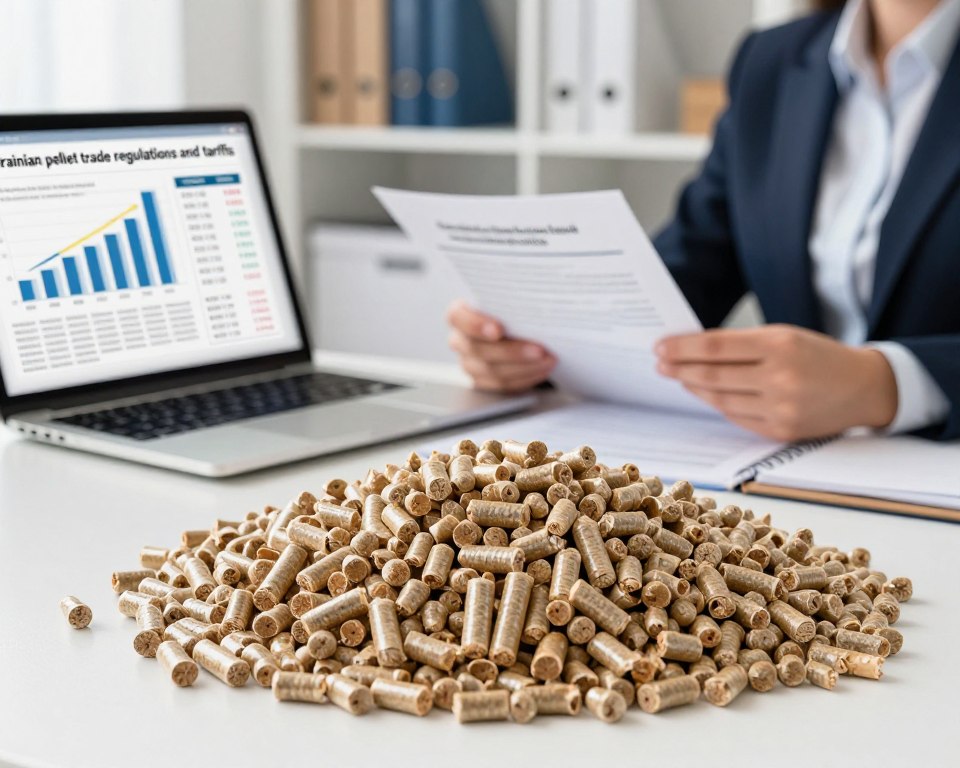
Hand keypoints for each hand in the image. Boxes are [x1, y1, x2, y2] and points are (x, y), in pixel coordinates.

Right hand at [447, 300, 555, 392]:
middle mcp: (460, 340)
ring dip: (525, 366)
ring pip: (493, 371)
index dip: (476, 325)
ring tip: (548, 359)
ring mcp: (470, 363)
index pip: (458, 318)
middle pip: (479, 350)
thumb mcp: (509, 298)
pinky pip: (503, 385)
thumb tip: (537, 294)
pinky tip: (543, 369)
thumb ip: (513, 298)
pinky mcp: (483, 381)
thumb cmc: (512, 308)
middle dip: (512, 351)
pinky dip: (526, 377)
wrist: (517, 327)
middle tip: (539, 349)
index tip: (498, 329)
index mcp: (460, 314)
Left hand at [655, 325, 897, 441]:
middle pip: (713, 375)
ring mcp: (781, 408)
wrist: (865, 387)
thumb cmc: (817, 355)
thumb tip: (691, 350)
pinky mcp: (781, 431)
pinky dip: (717, 404)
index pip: (716, 347)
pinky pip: (736, 417)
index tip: (660, 346)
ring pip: (721, 399)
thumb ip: (743, 344)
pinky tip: (704, 393)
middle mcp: (780, 377)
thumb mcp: (785, 336)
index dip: (683, 348)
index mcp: (780, 345)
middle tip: (660, 363)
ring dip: (694, 388)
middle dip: (680, 369)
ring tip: (678, 377)